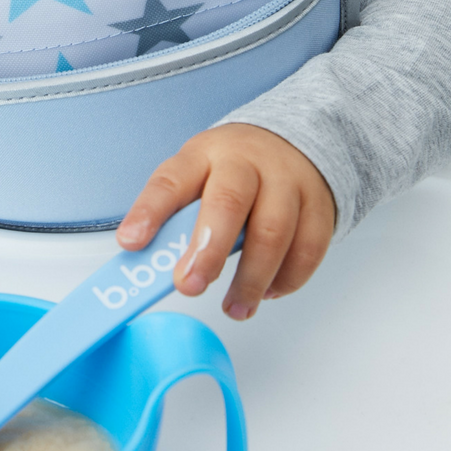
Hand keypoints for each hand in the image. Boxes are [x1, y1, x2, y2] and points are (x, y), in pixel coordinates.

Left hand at [116, 124, 335, 318]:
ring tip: (234, 308)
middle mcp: (245, 164)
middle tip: (189, 285)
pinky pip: (308, 247)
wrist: (290, 142)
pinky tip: (268, 291)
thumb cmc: (228, 171)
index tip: (131, 243)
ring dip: (251, 279)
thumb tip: (147, 264)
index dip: (149, 212)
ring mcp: (287, 181)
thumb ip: (174, 217)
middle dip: (207, 251)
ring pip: (273, 231)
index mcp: (202, 156)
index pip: (170, 181)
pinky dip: (288, 278)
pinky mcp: (319, 205)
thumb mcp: (193, 178)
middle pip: (227, 203)